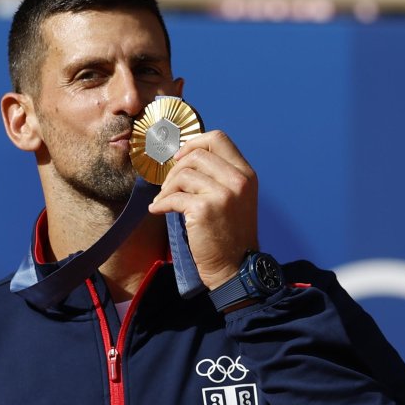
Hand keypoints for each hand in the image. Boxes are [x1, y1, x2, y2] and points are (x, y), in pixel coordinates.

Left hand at [147, 130, 258, 289]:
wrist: (236, 266)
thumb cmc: (231, 233)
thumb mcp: (237, 197)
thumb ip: (220, 175)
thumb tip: (186, 156)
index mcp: (246, 174)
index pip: (218, 139)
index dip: (194, 143)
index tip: (181, 158)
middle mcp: (238, 181)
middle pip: (196, 154)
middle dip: (176, 168)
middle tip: (170, 186)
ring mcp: (223, 195)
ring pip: (183, 174)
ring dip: (167, 188)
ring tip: (165, 201)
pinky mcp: (205, 210)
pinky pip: (173, 197)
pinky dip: (161, 203)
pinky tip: (159, 210)